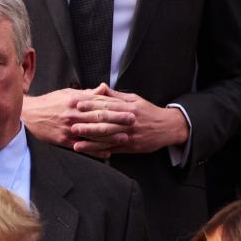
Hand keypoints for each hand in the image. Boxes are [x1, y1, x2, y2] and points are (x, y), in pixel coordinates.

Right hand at [21, 86, 132, 153]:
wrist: (28, 115)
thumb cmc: (50, 103)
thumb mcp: (68, 94)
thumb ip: (88, 93)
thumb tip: (104, 88)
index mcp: (76, 101)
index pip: (99, 103)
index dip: (116, 106)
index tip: (130, 107)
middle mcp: (74, 114)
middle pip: (100, 117)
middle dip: (117, 119)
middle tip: (133, 121)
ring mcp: (69, 128)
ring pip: (93, 133)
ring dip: (110, 136)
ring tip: (125, 138)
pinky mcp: (64, 140)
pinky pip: (83, 147)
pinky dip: (95, 151)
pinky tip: (107, 153)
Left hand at [72, 84, 188, 156]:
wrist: (168, 127)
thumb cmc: (148, 112)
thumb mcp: (135, 99)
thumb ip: (117, 96)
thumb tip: (101, 87)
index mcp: (128, 108)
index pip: (107, 105)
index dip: (91, 105)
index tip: (78, 104)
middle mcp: (128, 122)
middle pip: (105, 122)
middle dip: (88, 124)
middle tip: (72, 125)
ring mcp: (129, 135)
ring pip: (107, 138)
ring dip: (91, 142)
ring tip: (76, 144)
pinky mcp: (131, 147)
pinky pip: (114, 149)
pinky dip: (101, 151)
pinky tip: (91, 153)